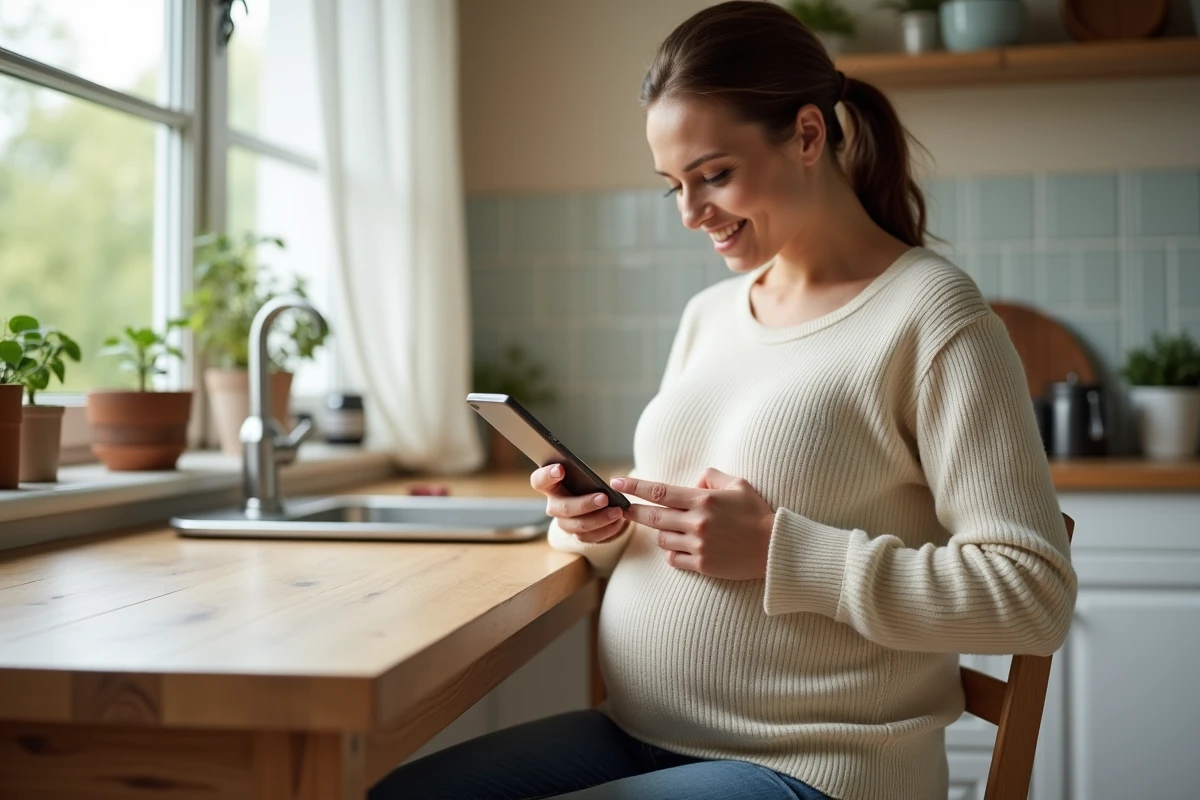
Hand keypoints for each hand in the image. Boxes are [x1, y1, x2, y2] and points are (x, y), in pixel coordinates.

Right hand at [530, 464, 627, 542]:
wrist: (598, 503)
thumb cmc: (587, 483)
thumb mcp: (583, 475)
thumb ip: (582, 474)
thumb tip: (594, 481)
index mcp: (550, 486)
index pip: (538, 481)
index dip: (546, 476)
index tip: (560, 469)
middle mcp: (554, 506)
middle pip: (562, 508)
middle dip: (584, 504)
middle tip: (604, 497)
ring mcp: (565, 523)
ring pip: (578, 525)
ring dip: (599, 519)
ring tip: (617, 511)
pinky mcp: (578, 535)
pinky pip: (590, 537)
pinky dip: (607, 529)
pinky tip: (619, 521)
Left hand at [613, 468, 774, 579]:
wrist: (775, 549)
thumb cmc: (757, 514)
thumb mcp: (738, 484)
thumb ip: (711, 477)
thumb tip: (692, 482)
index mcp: (704, 500)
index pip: (659, 491)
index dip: (635, 487)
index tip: (617, 483)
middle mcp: (697, 522)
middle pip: (653, 516)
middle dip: (633, 511)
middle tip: (622, 508)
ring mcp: (699, 545)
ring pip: (662, 538)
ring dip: (662, 532)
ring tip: (673, 528)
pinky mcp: (703, 565)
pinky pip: (674, 559)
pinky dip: (673, 552)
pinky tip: (682, 547)